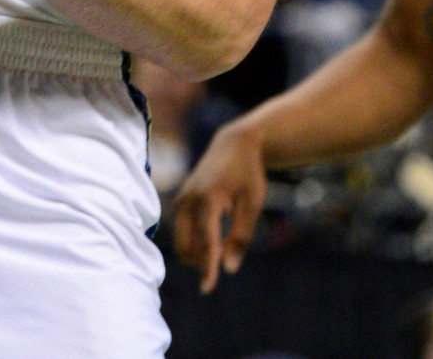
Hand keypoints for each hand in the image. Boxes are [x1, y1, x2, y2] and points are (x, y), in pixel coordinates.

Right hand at [172, 121, 267, 293]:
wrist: (234, 144)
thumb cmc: (248, 174)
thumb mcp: (252, 205)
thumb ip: (241, 237)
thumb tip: (229, 269)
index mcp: (208, 198)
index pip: (206, 240)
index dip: (207, 266)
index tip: (207, 288)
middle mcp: (189, 198)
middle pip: (184, 244)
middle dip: (200, 260)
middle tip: (223, 258)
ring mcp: (182, 197)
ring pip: (179, 239)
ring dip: (195, 252)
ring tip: (219, 247)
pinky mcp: (181, 198)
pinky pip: (180, 229)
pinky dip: (192, 241)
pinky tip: (210, 238)